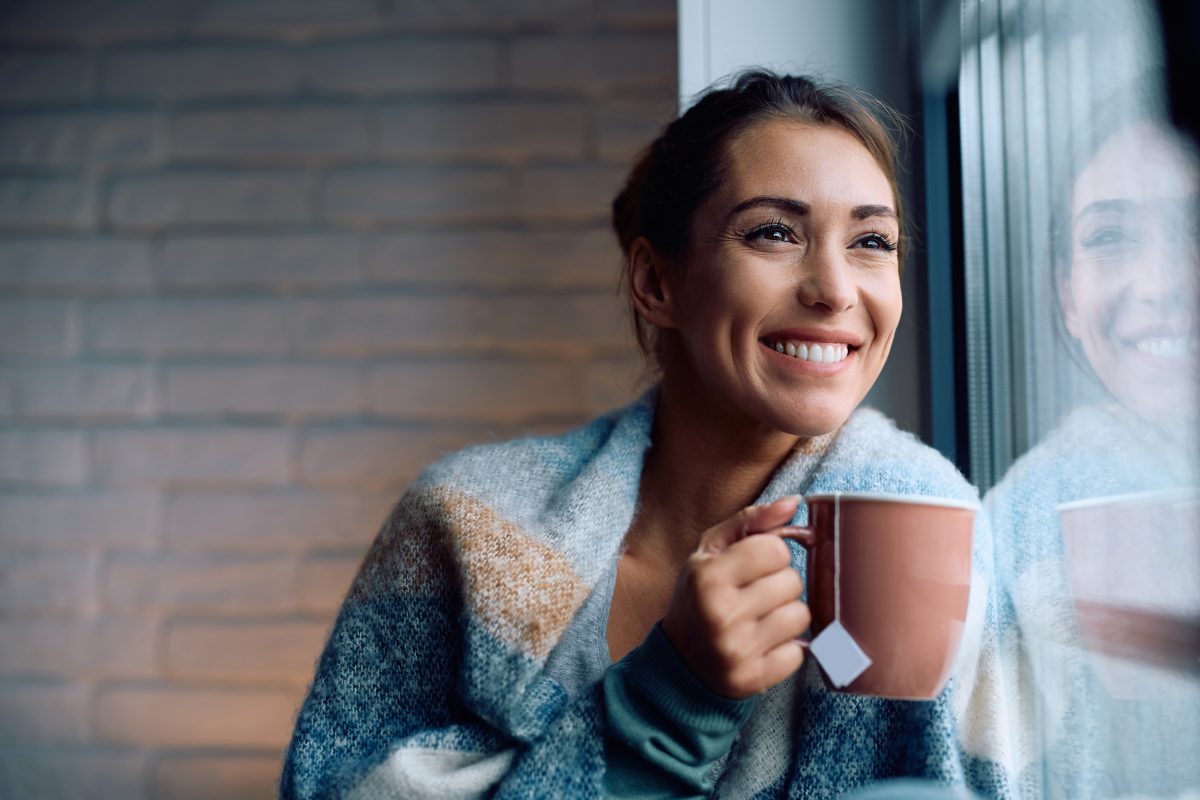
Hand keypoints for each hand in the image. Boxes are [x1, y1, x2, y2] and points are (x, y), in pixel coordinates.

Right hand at [660, 496, 810, 698]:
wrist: (678, 664)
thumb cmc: (698, 598)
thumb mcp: (710, 553)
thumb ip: (751, 522)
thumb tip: (794, 503)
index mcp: (708, 576)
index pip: (776, 549)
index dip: (768, 555)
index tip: (751, 567)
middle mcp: (722, 613)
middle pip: (793, 581)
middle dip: (778, 585)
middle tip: (753, 595)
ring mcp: (739, 650)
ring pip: (801, 616)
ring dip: (785, 616)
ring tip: (759, 620)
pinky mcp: (754, 678)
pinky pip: (800, 653)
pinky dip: (786, 648)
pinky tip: (761, 645)